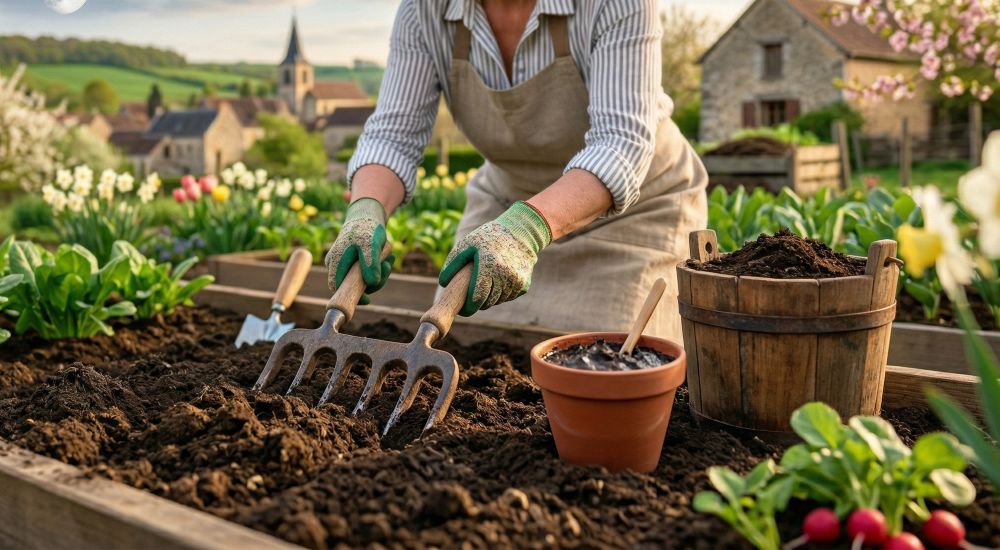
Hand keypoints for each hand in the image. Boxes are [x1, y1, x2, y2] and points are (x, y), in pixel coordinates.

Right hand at [325, 198, 394, 303]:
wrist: (366, 215)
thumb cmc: (366, 228)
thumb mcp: (370, 244)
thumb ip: (370, 263)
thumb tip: (372, 283)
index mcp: (336, 261)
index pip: (337, 287)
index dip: (351, 296)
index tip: (368, 299)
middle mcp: (337, 265)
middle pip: (352, 286)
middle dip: (373, 281)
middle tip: (388, 266)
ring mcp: (345, 265)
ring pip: (362, 281)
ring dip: (379, 274)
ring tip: (389, 259)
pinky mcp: (354, 264)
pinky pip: (366, 273)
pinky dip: (378, 269)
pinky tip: (388, 258)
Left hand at [439, 201, 551, 315]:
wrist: (520, 232)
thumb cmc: (488, 237)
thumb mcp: (467, 243)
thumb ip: (453, 263)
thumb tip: (443, 283)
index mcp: (489, 265)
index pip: (477, 297)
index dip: (468, 307)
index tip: (461, 310)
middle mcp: (504, 275)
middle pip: (487, 302)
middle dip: (477, 304)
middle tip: (469, 299)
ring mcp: (516, 281)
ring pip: (497, 301)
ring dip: (489, 299)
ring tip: (483, 286)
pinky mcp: (524, 284)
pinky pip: (508, 297)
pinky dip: (500, 294)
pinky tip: (497, 282)